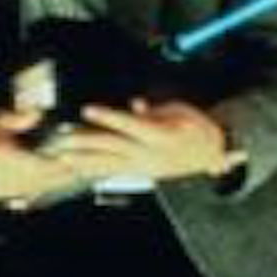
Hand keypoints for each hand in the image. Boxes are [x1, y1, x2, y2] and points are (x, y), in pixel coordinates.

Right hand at [0, 108, 80, 201]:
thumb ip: (18, 118)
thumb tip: (39, 113)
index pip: (35, 164)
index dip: (55, 165)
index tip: (72, 161)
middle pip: (35, 180)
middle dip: (57, 177)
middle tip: (77, 172)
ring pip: (27, 190)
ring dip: (47, 186)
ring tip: (66, 180)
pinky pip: (15, 195)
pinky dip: (32, 191)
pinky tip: (45, 188)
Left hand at [43, 98, 244, 181]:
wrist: (214, 152)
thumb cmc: (199, 128)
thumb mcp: (182, 111)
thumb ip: (155, 110)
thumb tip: (135, 106)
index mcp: (161, 136)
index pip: (128, 125)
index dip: (107, 117)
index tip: (87, 110)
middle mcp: (150, 154)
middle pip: (113, 147)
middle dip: (86, 143)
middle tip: (63, 139)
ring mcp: (145, 166)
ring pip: (110, 163)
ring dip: (85, 160)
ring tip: (64, 157)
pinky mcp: (142, 171)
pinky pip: (114, 170)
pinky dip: (95, 169)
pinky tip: (79, 168)